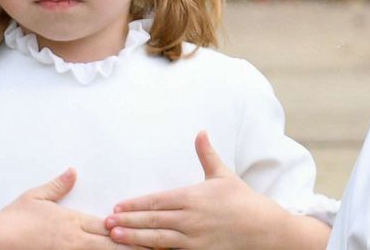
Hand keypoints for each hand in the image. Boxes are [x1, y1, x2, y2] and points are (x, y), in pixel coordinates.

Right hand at [0, 168, 138, 249]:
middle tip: (159, 245)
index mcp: (73, 221)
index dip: (131, 227)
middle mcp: (76, 241)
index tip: (150, 227)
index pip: (110, 226)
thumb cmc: (12, 221)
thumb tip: (72, 171)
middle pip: (114, 245)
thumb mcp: (35, 197)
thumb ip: (58, 185)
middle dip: (136, 245)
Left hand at [105, 131, 289, 249]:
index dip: (135, 204)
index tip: (118, 205)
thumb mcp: (223, 175)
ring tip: (115, 237)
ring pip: (157, 238)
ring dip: (134, 237)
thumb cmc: (242, 201)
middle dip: (127, 221)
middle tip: (106, 222)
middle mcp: (190, 218)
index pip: (157, 200)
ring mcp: (194, 238)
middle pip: (152, 219)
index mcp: (193, 197)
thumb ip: (206, 154)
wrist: (263, 228)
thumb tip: (200, 132)